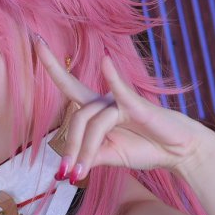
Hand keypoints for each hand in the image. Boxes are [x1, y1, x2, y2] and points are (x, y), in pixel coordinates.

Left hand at [36, 39, 214, 182]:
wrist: (177, 152)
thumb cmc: (145, 148)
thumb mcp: (110, 157)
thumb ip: (89, 157)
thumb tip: (68, 169)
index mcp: (97, 110)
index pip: (69, 85)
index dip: (52, 65)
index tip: (36, 40)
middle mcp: (106, 101)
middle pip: (77, 117)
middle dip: (69, 147)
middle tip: (66, 173)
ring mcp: (121, 101)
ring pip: (92, 122)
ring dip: (84, 149)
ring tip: (81, 172)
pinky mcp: (138, 105)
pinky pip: (121, 92)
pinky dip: (113, 77)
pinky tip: (106, 62)